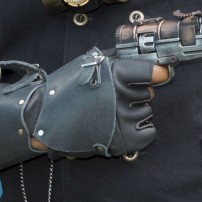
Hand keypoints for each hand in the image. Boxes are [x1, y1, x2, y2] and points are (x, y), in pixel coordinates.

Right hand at [29, 49, 157, 157]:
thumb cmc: (67, 88)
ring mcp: (121, 120)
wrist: (41, 118)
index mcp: (116, 73)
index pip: (152, 73)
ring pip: (146, 113)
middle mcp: (121, 96)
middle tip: (113, 98)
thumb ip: (120, 60)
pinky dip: (141, 132)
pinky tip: (123, 128)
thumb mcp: (91, 63)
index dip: (157, 74)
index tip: (159, 75)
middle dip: (135, 95)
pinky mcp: (121, 141)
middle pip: (148, 94)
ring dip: (133, 113)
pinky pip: (149, 134)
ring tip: (110, 114)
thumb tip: (151, 62)